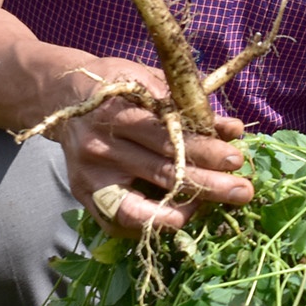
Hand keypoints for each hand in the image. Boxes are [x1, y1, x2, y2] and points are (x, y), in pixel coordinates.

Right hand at [48, 57, 248, 237]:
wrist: (62, 97)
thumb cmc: (118, 86)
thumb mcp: (153, 82)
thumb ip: (192, 107)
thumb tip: (234, 130)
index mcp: (118, 112)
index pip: (169, 138)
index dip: (204, 150)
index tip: (237, 159)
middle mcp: (100, 147)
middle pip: (161, 172)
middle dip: (207, 184)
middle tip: (242, 192)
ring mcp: (89, 175)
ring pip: (140, 204)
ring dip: (183, 210)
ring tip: (213, 210)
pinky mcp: (83, 194)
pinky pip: (118, 221)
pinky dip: (149, 224)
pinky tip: (178, 217)